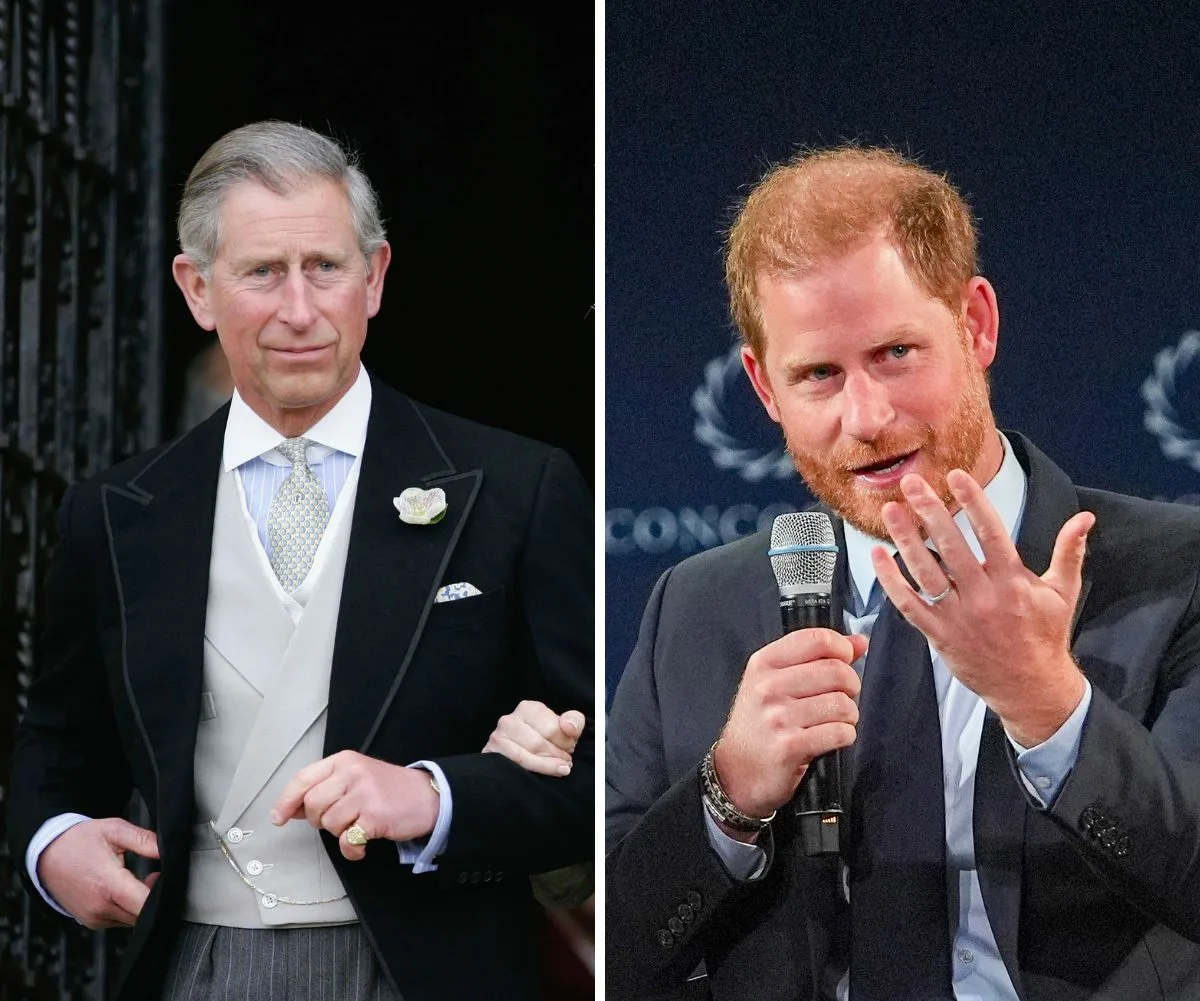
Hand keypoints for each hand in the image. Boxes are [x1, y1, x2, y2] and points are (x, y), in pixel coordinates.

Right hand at [37, 818, 159, 928]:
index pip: (145, 903)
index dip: (162, 893)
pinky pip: (118, 921)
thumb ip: (144, 840)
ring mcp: (94, 917)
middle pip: (142, 914)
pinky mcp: (91, 921)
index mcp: (108, 885)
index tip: (166, 877)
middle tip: (154, 876)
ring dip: (140, 904)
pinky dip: (126, 909)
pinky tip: (124, 890)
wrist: (45, 855)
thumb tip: (168, 848)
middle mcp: (100, 907)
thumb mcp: (114, 830)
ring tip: (137, 880)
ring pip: (132, 920)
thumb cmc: (78, 841)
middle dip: (154, 898)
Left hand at [270, 751, 439, 860]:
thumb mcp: (356, 777)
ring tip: (356, 827)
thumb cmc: (388, 789)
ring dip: (339, 834)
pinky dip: (352, 850)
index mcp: (344, 761)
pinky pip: (348, 841)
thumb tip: (293, 809)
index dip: (286, 801)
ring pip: (329, 823)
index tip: (279, 818)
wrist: (427, 796)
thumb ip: (326, 788)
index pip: (303, 779)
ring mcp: (365, 793)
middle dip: (320, 820)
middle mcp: (352, 772)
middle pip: (313, 804)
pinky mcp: (375, 815)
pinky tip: (362, 844)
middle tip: (339, 821)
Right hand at [482, 700, 585, 775]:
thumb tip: (569, 727)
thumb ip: (574, 721)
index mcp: (527, 708)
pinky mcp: (491, 754)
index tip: (570, 748)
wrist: (522, 752)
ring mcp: (497, 737)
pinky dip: (532, 771)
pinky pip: (514, 765)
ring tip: (560, 769)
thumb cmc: (547, 738)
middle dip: (556, 755)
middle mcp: (509, 720)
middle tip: (566, 762)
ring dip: (546, 766)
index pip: (551, 728)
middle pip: (538, 743)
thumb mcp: (565, 726)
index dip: (565, 742)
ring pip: (525, 756)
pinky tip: (543, 774)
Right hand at [714, 628, 866, 826]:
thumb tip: (859, 642)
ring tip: (833, 721)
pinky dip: (844, 736)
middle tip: (842, 697)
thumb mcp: (774, 682)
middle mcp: (768, 687)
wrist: (737, 772)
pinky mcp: (790, 746)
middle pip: (836, 671)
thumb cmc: (759, 725)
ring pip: (842, 704)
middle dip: (851, 686)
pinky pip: (840, 733)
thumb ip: (815, 658)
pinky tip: (830, 738)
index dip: (842, 647)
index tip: (846, 659)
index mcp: (764, 663)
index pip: (816, 639)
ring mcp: (778, 717)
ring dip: (848, 716)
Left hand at [874, 468, 1093, 745]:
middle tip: (910, 482)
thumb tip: (1085, 518)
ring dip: (905, 539)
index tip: (956, 475)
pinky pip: (909, 605)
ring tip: (890, 511)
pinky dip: (891, 581)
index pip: (991, 533)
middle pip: (952, 546)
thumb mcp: (1063, 593)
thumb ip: (1069, 552)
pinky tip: (878, 555)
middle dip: (930, 511)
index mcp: (1013, 582)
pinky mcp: (938, 634)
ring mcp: (958, 617)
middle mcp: (983, 596)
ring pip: (926, 572)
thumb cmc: (1045, 636)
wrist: (1030, 688)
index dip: (973, 502)